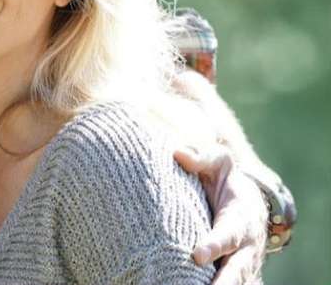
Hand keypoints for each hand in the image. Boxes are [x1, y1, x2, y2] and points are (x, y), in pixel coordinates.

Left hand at [175, 145, 266, 283]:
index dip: (214, 245)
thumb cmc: (225, 180)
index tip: (198, 254)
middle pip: (237, 269)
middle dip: (225, 282)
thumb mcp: (217, 164)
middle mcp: (246, 247)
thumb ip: (202, 159)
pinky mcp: (235, 274)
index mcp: (241, 220)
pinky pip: (231, 284)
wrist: (246, 201)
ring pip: (238, 282)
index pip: (228, 235)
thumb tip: (179, 153)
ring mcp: (243, 264)